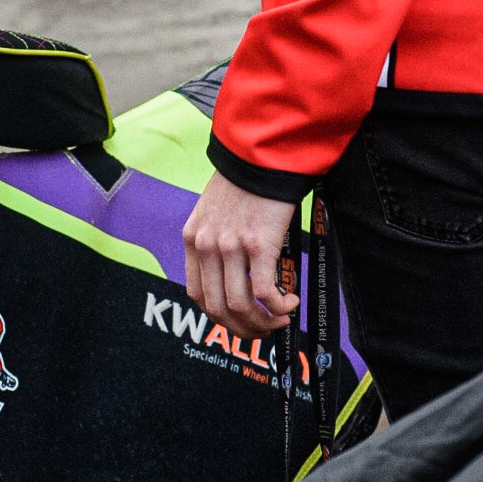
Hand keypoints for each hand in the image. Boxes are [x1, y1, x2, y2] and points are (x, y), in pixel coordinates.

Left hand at [183, 172, 300, 340]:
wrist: (263, 151)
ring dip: (262, 323)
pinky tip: (290, 302)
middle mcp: (206, 245)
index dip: (220, 316)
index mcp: (192, 237)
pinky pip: (264, 293)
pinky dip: (278, 306)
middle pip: (217, 308)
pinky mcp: (258, 244)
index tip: (238, 320)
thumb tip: (233, 272)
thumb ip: (215, 238)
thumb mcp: (215, 208)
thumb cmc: (245, 177)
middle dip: (242, 329)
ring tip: (280, 319)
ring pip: (240, 307)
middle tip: (263, 330)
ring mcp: (231, 246)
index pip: (197, 294)